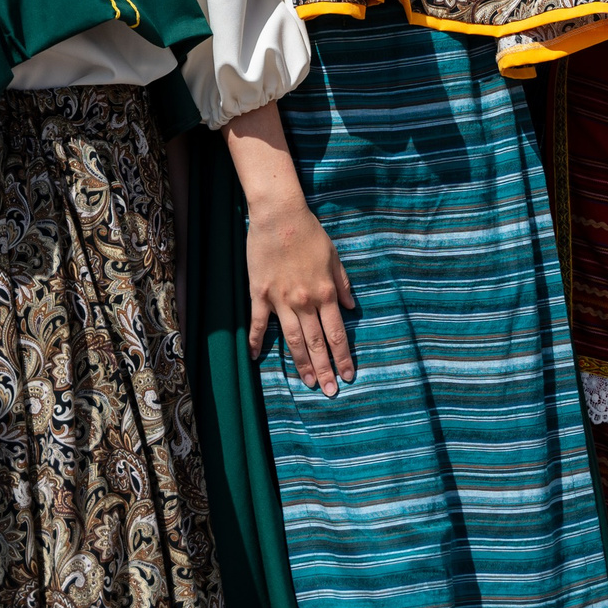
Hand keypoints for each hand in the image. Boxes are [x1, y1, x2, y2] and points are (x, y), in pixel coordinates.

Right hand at [247, 196, 357, 395]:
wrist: (279, 215)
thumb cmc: (309, 233)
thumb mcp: (334, 256)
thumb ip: (343, 283)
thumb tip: (352, 307)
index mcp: (326, 292)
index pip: (337, 334)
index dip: (343, 357)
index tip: (348, 376)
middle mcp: (305, 301)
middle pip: (316, 343)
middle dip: (325, 370)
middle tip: (330, 392)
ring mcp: (280, 300)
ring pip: (293, 340)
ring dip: (301, 364)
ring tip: (308, 383)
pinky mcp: (260, 294)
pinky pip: (259, 323)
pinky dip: (257, 342)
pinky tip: (256, 358)